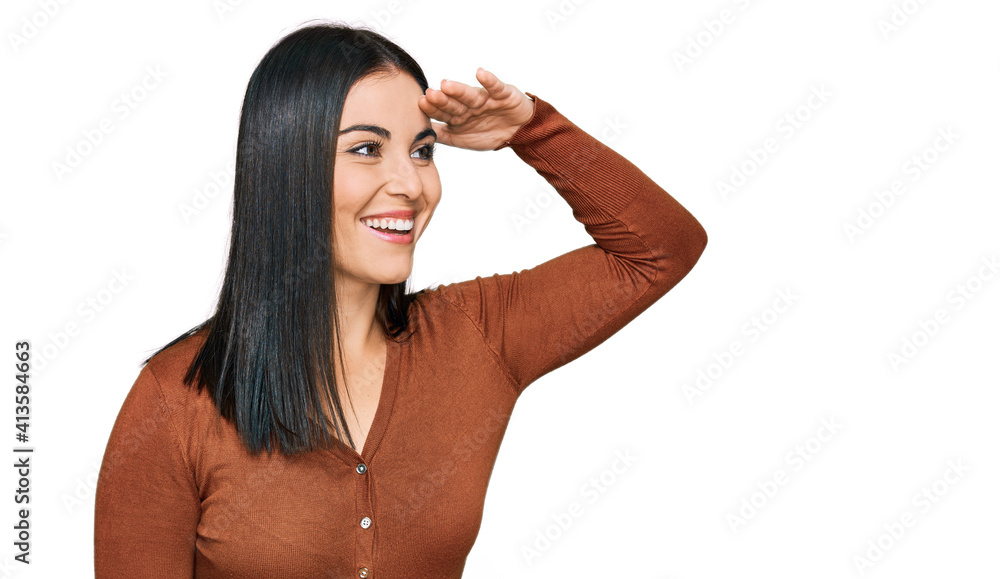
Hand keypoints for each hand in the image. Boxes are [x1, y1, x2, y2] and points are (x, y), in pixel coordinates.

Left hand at [417, 67, 534, 150]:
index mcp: (459, 115)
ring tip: (446, 84)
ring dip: (459, 90)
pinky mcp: (503, 94)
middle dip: (443, 99)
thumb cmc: (489, 133)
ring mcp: (485, 99)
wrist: (518, 132)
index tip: (421, 102)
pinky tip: (480, 73)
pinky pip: (495, 87)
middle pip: (454, 103)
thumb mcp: (463, 139)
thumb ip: (442, 135)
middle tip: (430, 94)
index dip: (433, 108)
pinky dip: (489, 80)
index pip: (443, 111)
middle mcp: (470, 105)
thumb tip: (419, 134)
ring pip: (471, 95)